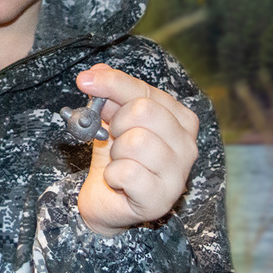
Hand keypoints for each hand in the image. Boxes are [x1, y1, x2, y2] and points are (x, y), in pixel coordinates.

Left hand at [74, 64, 199, 236]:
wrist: (107, 200)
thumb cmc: (117, 158)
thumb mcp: (111, 120)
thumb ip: (110, 95)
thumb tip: (97, 71)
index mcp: (181, 120)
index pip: (145, 91)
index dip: (112, 84)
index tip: (85, 80)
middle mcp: (187, 145)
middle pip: (144, 111)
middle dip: (116, 123)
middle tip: (113, 137)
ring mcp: (178, 174)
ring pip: (136, 142)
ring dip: (115, 152)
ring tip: (119, 161)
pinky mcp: (161, 198)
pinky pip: (127, 172)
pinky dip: (113, 175)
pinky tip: (118, 180)